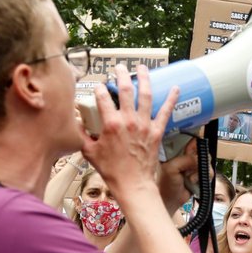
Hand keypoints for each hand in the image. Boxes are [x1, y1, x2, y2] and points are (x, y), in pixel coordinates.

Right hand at [82, 64, 178, 202]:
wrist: (133, 184)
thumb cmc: (111, 170)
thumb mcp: (89, 152)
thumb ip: (81, 135)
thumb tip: (76, 124)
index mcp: (111, 124)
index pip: (102, 98)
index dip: (99, 89)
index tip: (98, 87)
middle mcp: (128, 121)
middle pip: (125, 90)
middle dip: (121, 75)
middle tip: (120, 68)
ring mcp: (144, 125)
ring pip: (145, 95)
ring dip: (144, 79)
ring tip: (142, 68)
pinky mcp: (156, 132)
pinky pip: (166, 112)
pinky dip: (171, 99)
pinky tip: (175, 87)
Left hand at [157, 137, 202, 214]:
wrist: (171, 202)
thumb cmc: (165, 185)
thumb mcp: (171, 168)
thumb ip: (185, 159)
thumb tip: (199, 157)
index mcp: (175, 151)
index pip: (187, 139)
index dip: (194, 142)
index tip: (195, 149)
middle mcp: (185, 156)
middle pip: (200, 149)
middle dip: (199, 158)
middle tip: (192, 166)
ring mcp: (192, 165)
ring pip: (206, 160)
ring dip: (201, 169)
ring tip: (191, 177)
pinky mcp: (199, 174)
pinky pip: (209, 170)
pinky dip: (205, 176)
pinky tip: (194, 181)